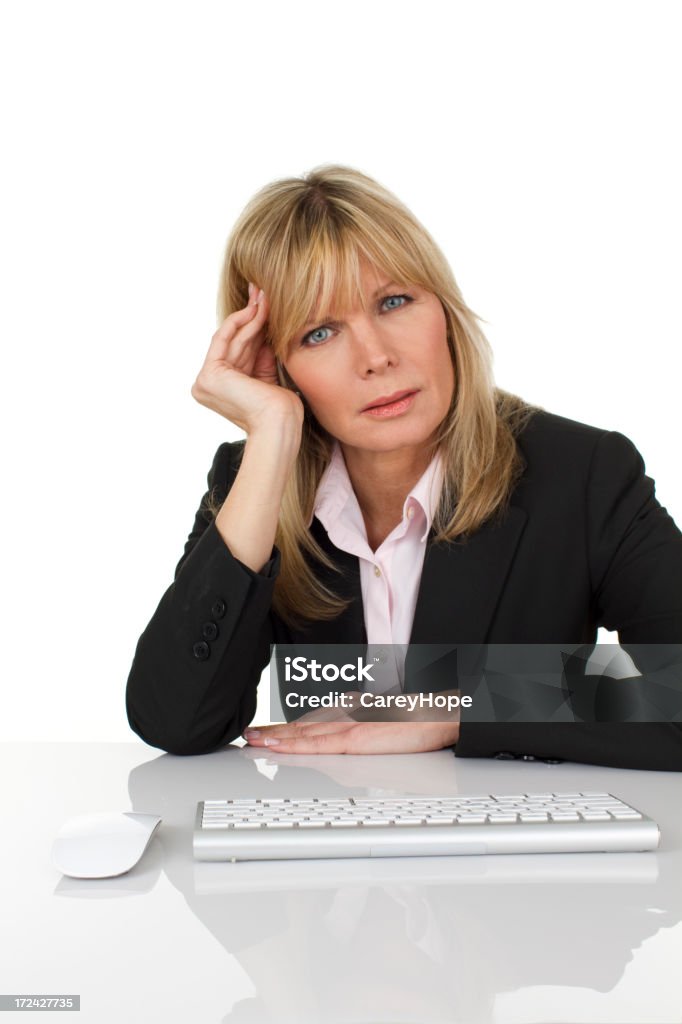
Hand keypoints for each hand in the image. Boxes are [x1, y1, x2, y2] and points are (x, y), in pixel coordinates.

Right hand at [191, 283, 303, 433]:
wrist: (280, 424)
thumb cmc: (281, 408)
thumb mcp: (268, 372)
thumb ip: (259, 351)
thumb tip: (262, 320)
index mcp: (222, 390)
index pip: (239, 352)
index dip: (253, 327)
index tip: (266, 305)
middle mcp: (209, 387)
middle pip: (235, 343)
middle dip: (250, 316)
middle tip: (262, 291)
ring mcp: (205, 382)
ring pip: (232, 339)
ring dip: (250, 315)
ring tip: (264, 296)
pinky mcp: (209, 375)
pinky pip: (225, 339)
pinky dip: (240, 321)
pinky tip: (255, 307)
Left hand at [242, 717, 459, 754]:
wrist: (438, 715)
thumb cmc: (417, 721)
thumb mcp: (383, 720)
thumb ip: (364, 726)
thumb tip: (349, 735)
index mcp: (352, 709)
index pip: (313, 720)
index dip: (288, 726)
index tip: (268, 730)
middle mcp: (346, 713)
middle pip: (303, 725)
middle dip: (274, 730)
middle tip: (249, 735)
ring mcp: (349, 724)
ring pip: (305, 732)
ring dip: (277, 736)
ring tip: (255, 740)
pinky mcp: (356, 737)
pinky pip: (320, 744)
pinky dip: (296, 745)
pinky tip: (280, 747)